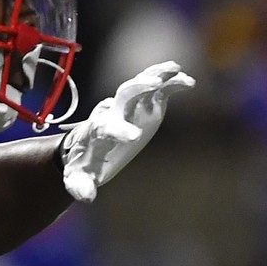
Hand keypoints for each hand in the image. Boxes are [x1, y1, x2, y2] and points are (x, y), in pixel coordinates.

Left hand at [61, 61, 194, 201]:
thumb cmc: (84, 163)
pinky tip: (188, 81)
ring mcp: (131, 106)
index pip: (107, 127)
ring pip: (142, 84)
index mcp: (100, 131)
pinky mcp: (144, 105)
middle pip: (124, 94)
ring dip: (157, 74)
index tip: (134, 137)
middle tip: (153, 83)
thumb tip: (87, 196)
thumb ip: (81, 185)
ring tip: (175, 69)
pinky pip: (158, 90)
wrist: (88, 145)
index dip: (119, 129)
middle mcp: (115, 113)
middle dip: (137, 88)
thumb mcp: (79, 178)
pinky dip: (171, 84)